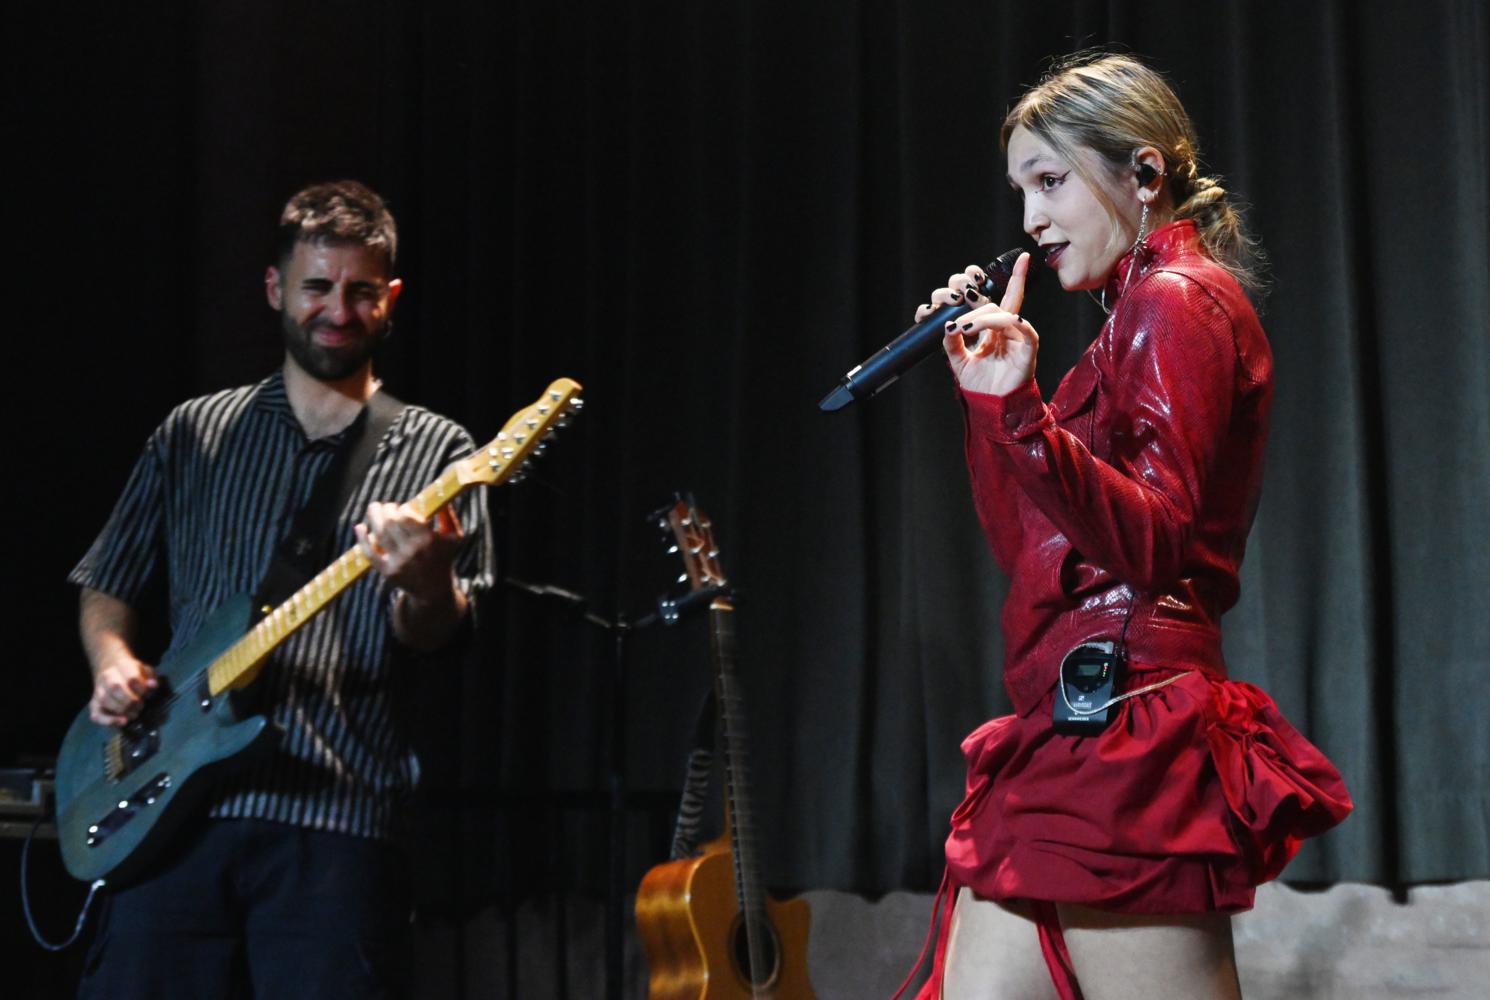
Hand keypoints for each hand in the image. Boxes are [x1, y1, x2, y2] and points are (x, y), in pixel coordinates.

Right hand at [90, 656, 157, 726]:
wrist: (111, 668)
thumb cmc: (132, 672)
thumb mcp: (145, 670)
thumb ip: (150, 677)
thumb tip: (153, 685)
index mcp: (122, 665)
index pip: (132, 678)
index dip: (142, 689)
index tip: (147, 694)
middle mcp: (107, 676)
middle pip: (116, 688)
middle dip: (131, 701)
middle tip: (140, 706)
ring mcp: (98, 690)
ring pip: (105, 700)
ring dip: (123, 710)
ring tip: (134, 714)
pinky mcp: (94, 703)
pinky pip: (96, 714)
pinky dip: (109, 721)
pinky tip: (123, 722)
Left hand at [356, 503, 463, 601]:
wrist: (434, 590)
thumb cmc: (443, 558)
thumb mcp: (454, 537)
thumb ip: (449, 516)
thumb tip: (439, 497)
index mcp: (429, 540)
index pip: (406, 516)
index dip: (401, 508)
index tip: (401, 507)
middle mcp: (413, 551)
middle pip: (391, 522)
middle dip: (386, 509)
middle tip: (387, 506)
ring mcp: (399, 562)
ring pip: (379, 533)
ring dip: (374, 517)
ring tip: (374, 508)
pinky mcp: (388, 572)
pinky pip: (370, 553)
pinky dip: (362, 539)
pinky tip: (359, 527)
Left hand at [915, 254, 1038, 396]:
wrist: (991, 406)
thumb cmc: (980, 385)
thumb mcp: (958, 361)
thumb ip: (951, 342)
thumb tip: (946, 325)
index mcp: (995, 331)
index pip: (1003, 299)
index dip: (1014, 278)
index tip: (1013, 260)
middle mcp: (1009, 331)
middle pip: (998, 304)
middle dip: (973, 309)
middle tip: (955, 323)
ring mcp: (1020, 338)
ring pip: (1004, 315)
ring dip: (981, 318)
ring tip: (964, 330)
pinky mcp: (1028, 349)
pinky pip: (1025, 329)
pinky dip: (1010, 323)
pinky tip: (996, 325)